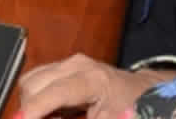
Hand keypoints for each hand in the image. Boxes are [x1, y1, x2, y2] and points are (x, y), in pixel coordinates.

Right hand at [16, 53, 170, 118]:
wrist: (147, 93)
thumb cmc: (133, 109)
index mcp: (92, 79)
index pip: (53, 93)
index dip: (33, 110)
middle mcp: (76, 64)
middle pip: (33, 85)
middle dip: (29, 110)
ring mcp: (68, 62)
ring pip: (30, 81)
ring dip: (31, 104)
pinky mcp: (63, 66)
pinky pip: (37, 80)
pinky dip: (37, 99)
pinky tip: (52, 114)